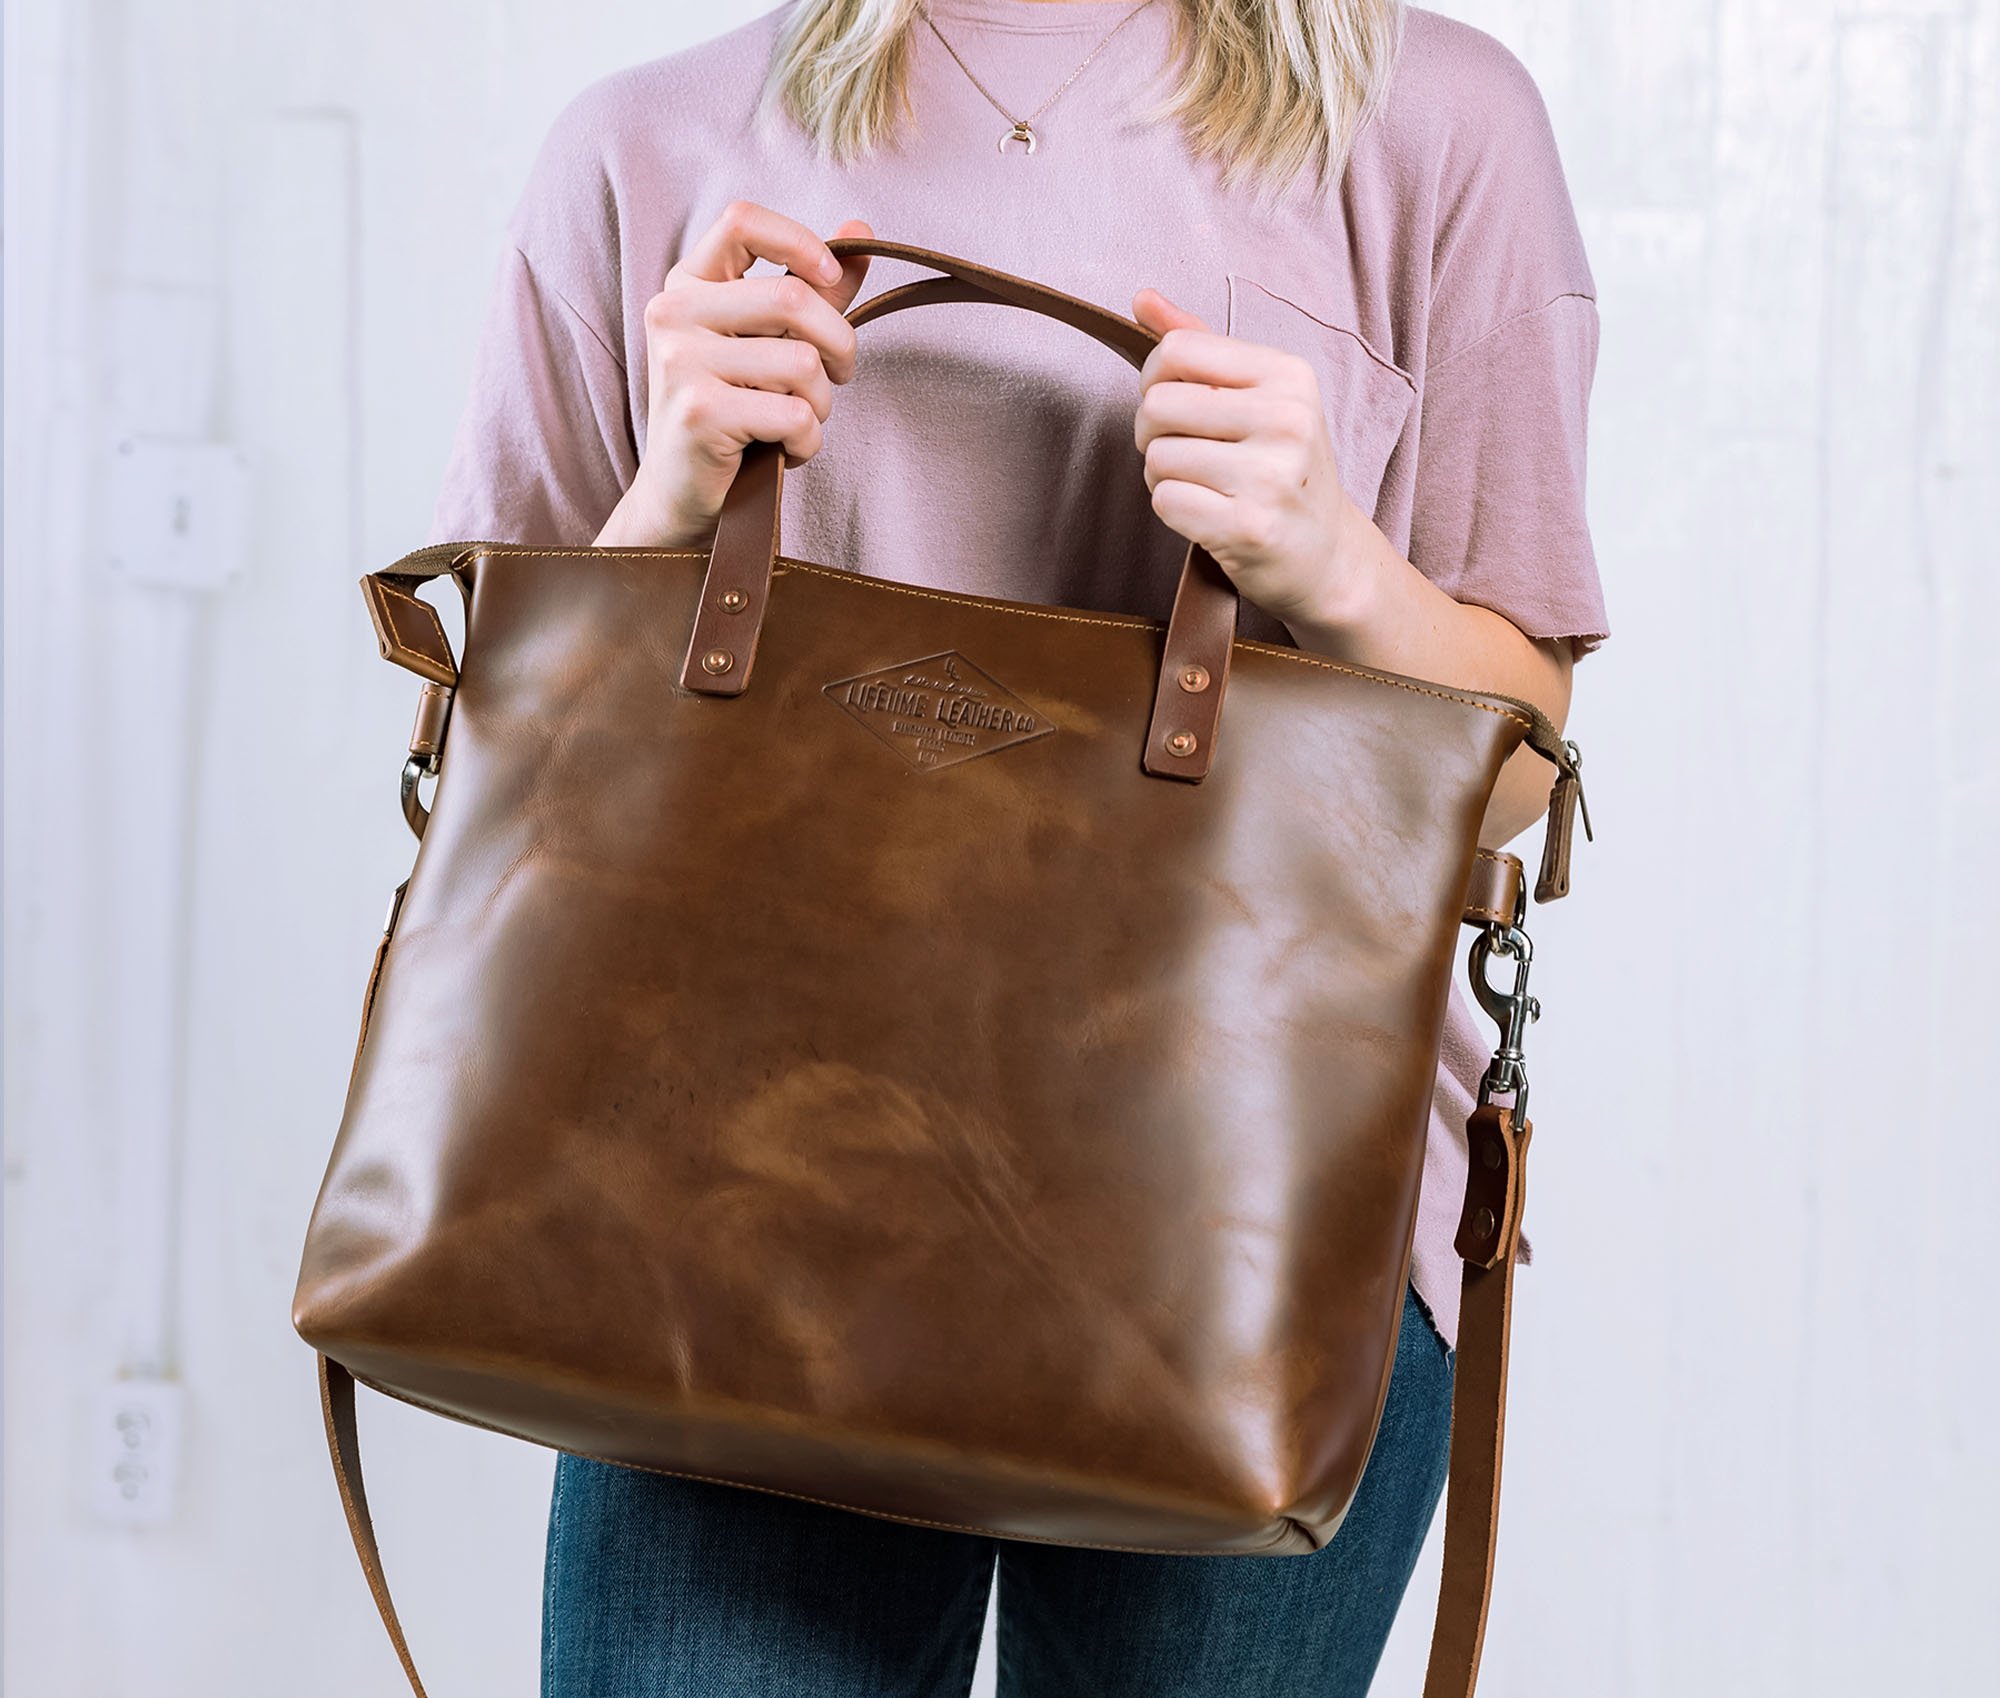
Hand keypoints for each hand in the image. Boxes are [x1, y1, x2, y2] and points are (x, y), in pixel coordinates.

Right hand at [596, 203, 874, 547]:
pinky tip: (786, 452)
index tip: (830, 278)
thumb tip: (861, 231)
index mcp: (688, 284)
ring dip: (821, 402)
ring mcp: (681, 362)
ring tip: (799, 422)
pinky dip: (808, 442)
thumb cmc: (732, 411)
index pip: (743, 220)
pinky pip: (793, 415)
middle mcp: (674, 313)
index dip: (800, 242)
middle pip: (791, 298)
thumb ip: (812, 288)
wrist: (681, 493)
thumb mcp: (767, 341)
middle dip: (839, 343)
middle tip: (839, 375)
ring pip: (800, 362)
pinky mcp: (699, 412)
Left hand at [1130, 288, 1370, 628]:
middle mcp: (1287, 420)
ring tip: (1204, 487)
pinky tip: (1207, 515)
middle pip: (1156, 404)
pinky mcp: (1249, 526)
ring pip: (1157, 457)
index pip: (1176, 349)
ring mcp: (1271, 476)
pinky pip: (1165, 502)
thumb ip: (1199, 345)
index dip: (1154, 380)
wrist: (1326, 557)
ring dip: (1163, 477)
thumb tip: (1140, 297)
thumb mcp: (1258, 397)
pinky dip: (1173, 511)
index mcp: (1289, 376)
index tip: (1174, 406)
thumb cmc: (1281, 471)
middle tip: (1186, 454)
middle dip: (1153, 434)